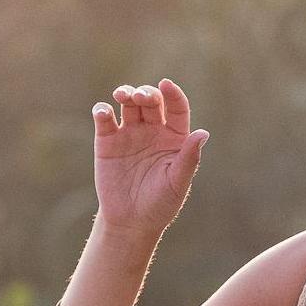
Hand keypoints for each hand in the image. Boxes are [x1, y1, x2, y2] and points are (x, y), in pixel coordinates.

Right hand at [92, 79, 208, 238]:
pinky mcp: (107, 142)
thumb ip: (189, 158)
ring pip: (128, 104)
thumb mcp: (177, 182)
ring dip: (125, 93)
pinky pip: (105, 120)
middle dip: (145, 93)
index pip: (176, 107)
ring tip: (123, 96)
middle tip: (140, 96)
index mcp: (174, 137)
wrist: (131, 222)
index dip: (173, 94)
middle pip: (151, 101)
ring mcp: (129, 134)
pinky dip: (102, 111)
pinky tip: (104, 112)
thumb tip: (203, 133)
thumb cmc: (160, 204)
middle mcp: (152, 130)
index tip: (166, 84)